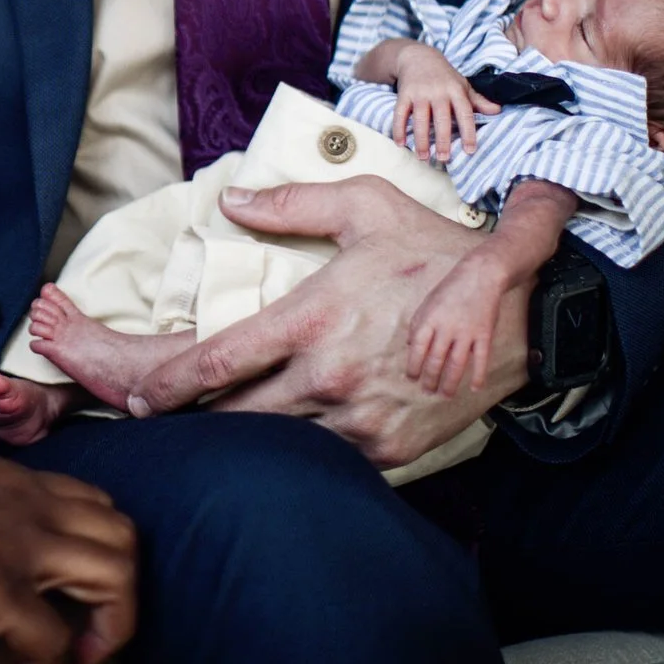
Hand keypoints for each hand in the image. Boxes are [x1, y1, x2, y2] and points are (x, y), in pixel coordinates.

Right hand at [0, 431, 136, 663]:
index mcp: (14, 482)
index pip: (92, 502)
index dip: (101, 547)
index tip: (78, 584)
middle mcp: (31, 508)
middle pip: (123, 536)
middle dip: (124, 588)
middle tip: (92, 627)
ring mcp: (20, 547)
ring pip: (115, 575)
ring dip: (111, 623)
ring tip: (81, 654)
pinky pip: (52, 639)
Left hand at [126, 176, 529, 467]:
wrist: (521, 311)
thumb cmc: (434, 252)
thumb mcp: (366, 206)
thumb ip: (291, 204)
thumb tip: (230, 200)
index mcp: (312, 319)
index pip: (217, 363)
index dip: (168, 386)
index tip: (142, 400)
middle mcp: (328, 376)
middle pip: (234, 418)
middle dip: (196, 424)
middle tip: (167, 424)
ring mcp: (359, 419)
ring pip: (274, 446)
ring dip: (242, 445)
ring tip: (213, 441)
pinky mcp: (388, 450)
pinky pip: (323, 462)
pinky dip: (295, 459)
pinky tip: (278, 453)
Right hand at [388, 44, 497, 162]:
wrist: (418, 56)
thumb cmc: (445, 76)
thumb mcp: (463, 85)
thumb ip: (478, 100)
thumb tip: (498, 111)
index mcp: (456, 91)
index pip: (465, 113)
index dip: (468, 132)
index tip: (470, 150)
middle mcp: (438, 92)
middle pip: (441, 119)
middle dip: (442, 140)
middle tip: (444, 158)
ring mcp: (419, 93)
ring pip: (420, 119)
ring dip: (421, 140)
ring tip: (423, 157)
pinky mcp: (404, 94)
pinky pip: (400, 114)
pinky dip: (399, 129)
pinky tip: (400, 144)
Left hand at [407, 251, 512, 395]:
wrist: (481, 275)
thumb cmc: (451, 289)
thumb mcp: (428, 302)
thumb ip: (418, 323)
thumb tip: (409, 345)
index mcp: (429, 319)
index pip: (417, 348)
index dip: (413, 366)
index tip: (411, 378)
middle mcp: (446, 328)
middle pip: (435, 360)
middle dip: (430, 379)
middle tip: (427, 391)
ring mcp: (467, 332)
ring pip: (456, 364)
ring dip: (450, 383)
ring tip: (445, 395)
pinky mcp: (485, 334)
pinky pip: (481, 360)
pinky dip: (478, 376)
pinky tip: (475, 388)